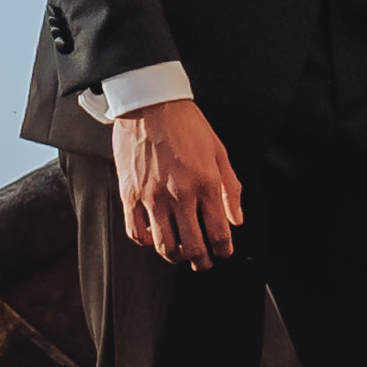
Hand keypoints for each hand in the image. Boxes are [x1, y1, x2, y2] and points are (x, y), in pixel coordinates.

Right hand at [112, 95, 242, 267]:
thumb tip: (237, 220)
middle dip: (201, 261)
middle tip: (203, 262)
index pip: (218, 233)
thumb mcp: (219, 151)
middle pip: (193, 247)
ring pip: (164, 245)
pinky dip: (146, 242)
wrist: (150, 104)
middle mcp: (180, 195)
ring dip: (175, 257)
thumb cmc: (186, 124)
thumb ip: (231, 188)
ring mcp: (152, 197)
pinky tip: (153, 238)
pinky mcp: (129, 194)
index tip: (223, 252)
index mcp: (205, 184)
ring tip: (180, 255)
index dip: (223, 250)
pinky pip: (135, 231)